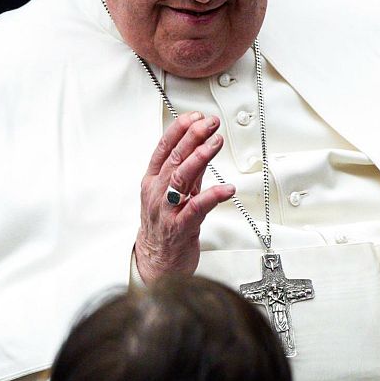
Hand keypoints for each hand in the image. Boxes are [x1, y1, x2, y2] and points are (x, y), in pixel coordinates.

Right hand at [135, 112, 235, 284]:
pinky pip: (197, 208)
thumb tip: (201, 149)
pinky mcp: (181, 228)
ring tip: (216, 142)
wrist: (157, 264)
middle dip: (192, 136)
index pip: (163, 149)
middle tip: (209, 123)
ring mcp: (168, 210)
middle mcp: (157, 193)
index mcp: (152, 182)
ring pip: (182, 178)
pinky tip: (227, 188)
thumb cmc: (164, 229)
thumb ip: (186, 174)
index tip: (194, 116)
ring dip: (201, 157)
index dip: (178, 130)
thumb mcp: (171, 195)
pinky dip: (213, 196)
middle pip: (174, 158)